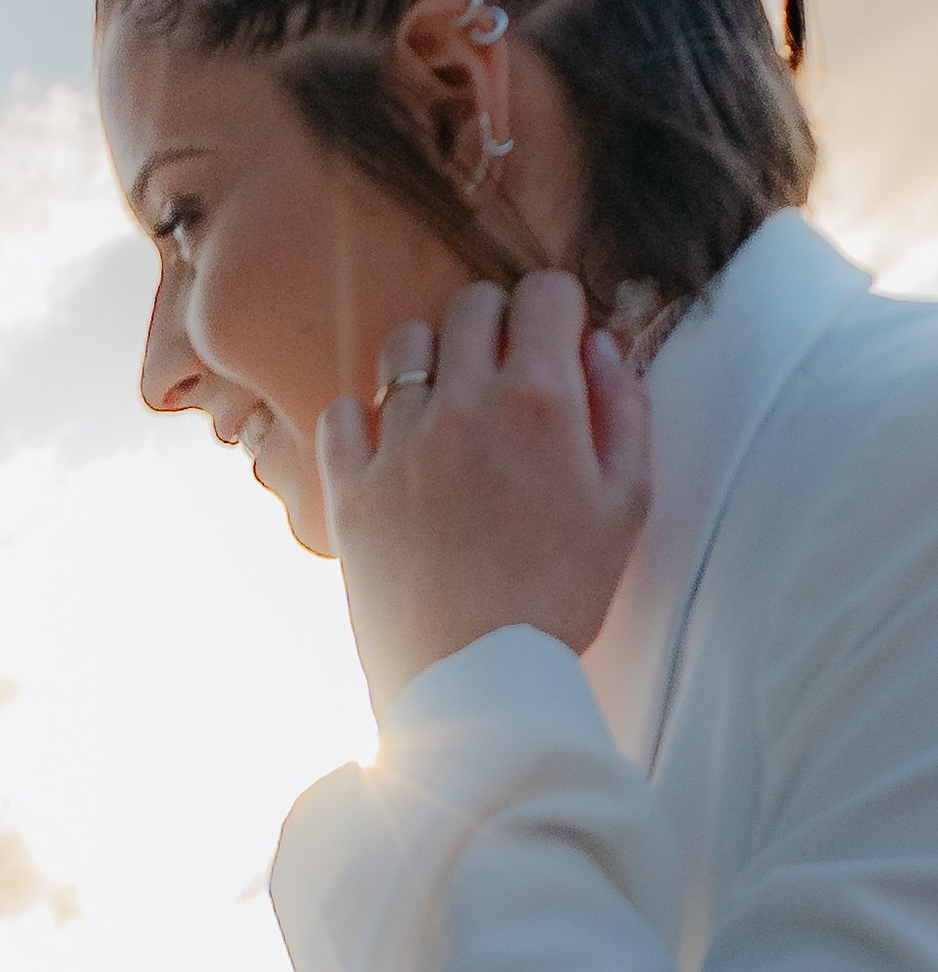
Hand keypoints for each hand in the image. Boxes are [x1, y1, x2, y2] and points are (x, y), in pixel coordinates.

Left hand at [317, 272, 650, 714]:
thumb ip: (623, 410)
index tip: (553, 342)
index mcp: (541, 402)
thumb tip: (598, 345)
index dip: (554, 310)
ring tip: (446, 406)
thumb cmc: (561, 597)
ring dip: (430, 359)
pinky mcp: (350, 487)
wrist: (478, 680)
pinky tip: (392, 447)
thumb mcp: (627, 506)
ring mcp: (399, 444)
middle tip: (504, 372)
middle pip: (471, 305)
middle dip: (495, 324)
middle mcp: (465, 405)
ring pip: (404, 346)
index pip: (543, 292)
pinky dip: (365, 417)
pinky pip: (343, 411)